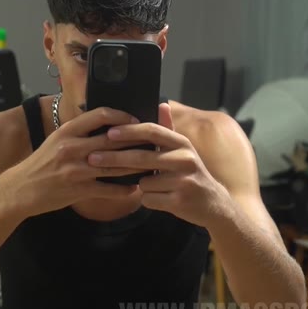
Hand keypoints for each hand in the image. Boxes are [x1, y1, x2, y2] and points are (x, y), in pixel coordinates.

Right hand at [4, 107, 146, 216]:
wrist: (19, 189)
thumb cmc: (40, 164)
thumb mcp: (55, 140)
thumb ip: (78, 132)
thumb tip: (103, 124)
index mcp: (67, 132)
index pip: (99, 115)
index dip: (121, 116)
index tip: (135, 120)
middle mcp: (72, 148)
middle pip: (112, 140)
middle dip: (135, 141)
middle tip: (153, 141)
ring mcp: (76, 169)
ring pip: (115, 165)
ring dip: (135, 165)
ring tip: (151, 164)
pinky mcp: (78, 189)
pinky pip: (108, 189)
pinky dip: (124, 189)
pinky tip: (135, 187)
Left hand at [86, 103, 231, 227]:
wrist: (214, 205)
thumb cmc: (191, 175)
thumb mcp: (183, 150)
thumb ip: (168, 129)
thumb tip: (161, 103)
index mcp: (182, 143)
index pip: (152, 131)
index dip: (128, 131)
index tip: (108, 132)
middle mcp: (185, 159)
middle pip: (141, 156)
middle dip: (114, 158)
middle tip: (93, 158)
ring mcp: (183, 181)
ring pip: (144, 181)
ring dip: (142, 185)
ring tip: (155, 187)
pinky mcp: (180, 201)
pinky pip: (149, 199)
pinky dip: (149, 200)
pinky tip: (161, 199)